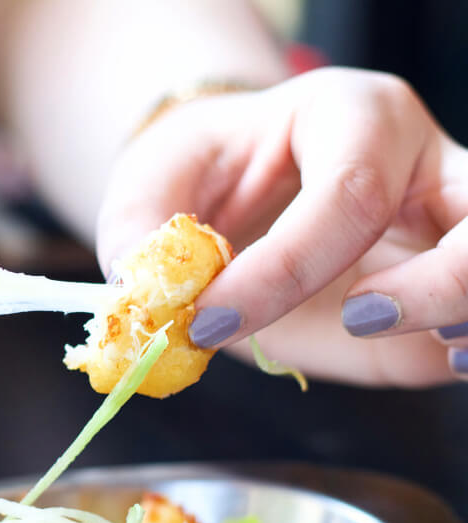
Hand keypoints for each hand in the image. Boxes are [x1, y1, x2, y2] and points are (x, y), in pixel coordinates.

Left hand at [97, 67, 467, 386]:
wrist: (229, 184)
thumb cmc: (199, 173)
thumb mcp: (151, 185)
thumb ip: (141, 235)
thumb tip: (144, 298)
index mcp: (346, 116)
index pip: (345, 195)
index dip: (281, 272)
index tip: (211, 323)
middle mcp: (416, 162)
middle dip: (437, 283)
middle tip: (360, 320)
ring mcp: (442, 223)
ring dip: (466, 311)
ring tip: (434, 348)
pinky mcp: (438, 283)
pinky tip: (442, 354)